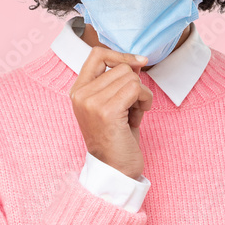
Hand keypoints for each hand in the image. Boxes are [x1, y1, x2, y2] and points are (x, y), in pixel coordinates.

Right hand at [69, 46, 152, 178]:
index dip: (120, 54)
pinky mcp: (107, 111)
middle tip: (132, 107)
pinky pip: (136, 89)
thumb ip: (119, 82)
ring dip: (141, 95)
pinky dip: (145, 101)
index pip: (97, 54)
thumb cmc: (117, 139)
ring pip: (131, 77)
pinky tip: (139, 116)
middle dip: (135, 84)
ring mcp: (92, 102)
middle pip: (121, 67)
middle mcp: (81, 94)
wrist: (114, 170)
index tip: (138, 62)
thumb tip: (136, 61)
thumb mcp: (114, 104)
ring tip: (133, 115)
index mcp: (79, 90)